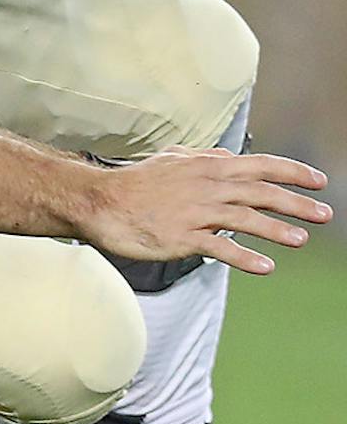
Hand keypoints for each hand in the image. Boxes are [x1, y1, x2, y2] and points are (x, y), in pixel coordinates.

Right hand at [77, 148, 330, 274]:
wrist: (99, 202)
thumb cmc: (134, 182)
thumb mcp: (171, 159)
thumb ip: (204, 158)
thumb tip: (229, 156)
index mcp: (207, 166)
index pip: (261, 165)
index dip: (293, 173)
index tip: (319, 181)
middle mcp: (207, 186)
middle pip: (262, 193)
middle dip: (297, 203)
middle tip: (324, 214)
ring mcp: (195, 212)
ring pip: (247, 220)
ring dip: (277, 230)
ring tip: (300, 239)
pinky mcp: (182, 238)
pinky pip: (220, 248)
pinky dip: (245, 258)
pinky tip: (265, 267)